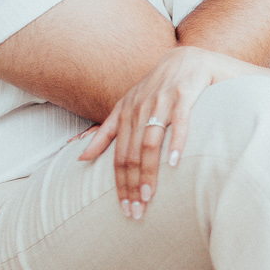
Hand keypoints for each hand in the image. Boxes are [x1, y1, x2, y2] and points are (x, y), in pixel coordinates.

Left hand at [79, 48, 251, 215]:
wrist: (190, 57)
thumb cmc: (160, 87)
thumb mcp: (128, 105)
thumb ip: (106, 131)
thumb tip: (79, 157)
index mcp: (125, 113)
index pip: (117, 156)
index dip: (119, 184)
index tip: (124, 209)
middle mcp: (140, 107)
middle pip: (130, 153)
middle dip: (131, 185)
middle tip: (136, 212)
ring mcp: (162, 100)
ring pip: (150, 141)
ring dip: (148, 171)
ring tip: (148, 196)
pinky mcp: (185, 93)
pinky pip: (180, 121)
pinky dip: (177, 142)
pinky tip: (175, 163)